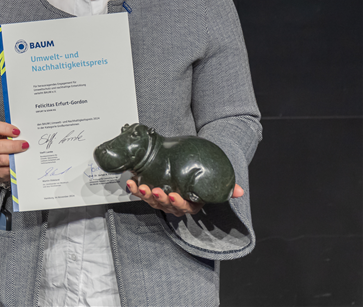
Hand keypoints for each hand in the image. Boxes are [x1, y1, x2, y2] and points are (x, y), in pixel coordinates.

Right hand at [0, 121, 28, 184]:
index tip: (18, 132)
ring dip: (13, 158)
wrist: (0, 155)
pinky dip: (13, 168)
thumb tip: (26, 134)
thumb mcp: (6, 134)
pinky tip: (20, 165)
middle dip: (13, 146)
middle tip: (25, 145)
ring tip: (24, 156)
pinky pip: (4, 171)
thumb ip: (13, 134)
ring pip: (0, 159)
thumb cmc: (5, 141)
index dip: (6, 129)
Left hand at [125, 180, 243, 216]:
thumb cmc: (199, 173)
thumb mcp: (212, 178)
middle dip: (159, 199)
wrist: (185, 162)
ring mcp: (160, 197)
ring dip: (145, 195)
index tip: (173, 195)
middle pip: (166, 206)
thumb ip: (226, 185)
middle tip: (157, 190)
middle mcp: (174, 202)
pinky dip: (133, 188)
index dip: (178, 203)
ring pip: (152, 201)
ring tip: (141, 187)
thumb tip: (239, 191)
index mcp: (190, 202)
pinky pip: (140, 193)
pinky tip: (130, 182)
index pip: (186, 207)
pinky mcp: (148, 190)